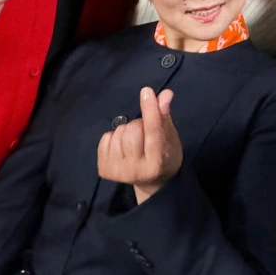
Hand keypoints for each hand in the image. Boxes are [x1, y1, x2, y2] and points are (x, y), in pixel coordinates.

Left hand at [98, 88, 182, 203]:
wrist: (152, 183)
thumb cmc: (166, 156)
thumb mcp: (171, 138)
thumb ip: (164, 116)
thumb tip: (164, 94)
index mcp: (157, 162)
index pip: (152, 131)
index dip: (150, 110)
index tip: (146, 91)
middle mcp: (136, 169)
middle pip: (132, 129)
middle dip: (139, 124)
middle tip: (146, 134)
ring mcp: (118, 171)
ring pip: (118, 132)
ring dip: (127, 131)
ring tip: (135, 142)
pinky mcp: (104, 170)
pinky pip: (105, 138)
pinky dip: (114, 137)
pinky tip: (122, 147)